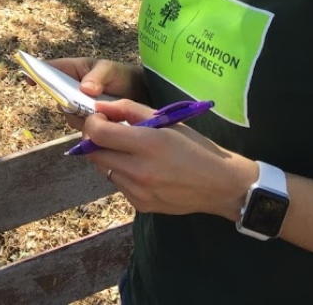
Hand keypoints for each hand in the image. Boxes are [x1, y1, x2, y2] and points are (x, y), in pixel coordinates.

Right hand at [42, 57, 145, 130]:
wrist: (139, 95)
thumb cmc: (122, 76)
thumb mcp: (112, 71)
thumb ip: (98, 77)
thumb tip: (84, 88)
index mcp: (73, 70)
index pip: (50, 69)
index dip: (37, 73)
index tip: (29, 80)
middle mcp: (71, 88)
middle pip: (57, 97)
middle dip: (67, 102)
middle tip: (84, 104)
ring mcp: (77, 105)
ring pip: (68, 114)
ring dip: (80, 116)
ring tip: (101, 112)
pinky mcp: (86, 120)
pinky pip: (79, 125)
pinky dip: (88, 126)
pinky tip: (103, 122)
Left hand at [83, 98, 255, 219]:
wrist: (220, 185)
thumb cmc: (195, 147)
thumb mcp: (167, 121)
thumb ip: (130, 110)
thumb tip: (101, 107)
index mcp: (148, 144)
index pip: (99, 134)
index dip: (93, 123)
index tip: (100, 118)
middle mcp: (139, 170)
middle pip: (95, 154)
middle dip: (96, 140)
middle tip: (109, 133)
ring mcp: (138, 192)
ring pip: (105, 170)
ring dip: (109, 157)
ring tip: (129, 151)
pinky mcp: (140, 205)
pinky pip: (119, 185)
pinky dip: (122, 174)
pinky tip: (141, 169)